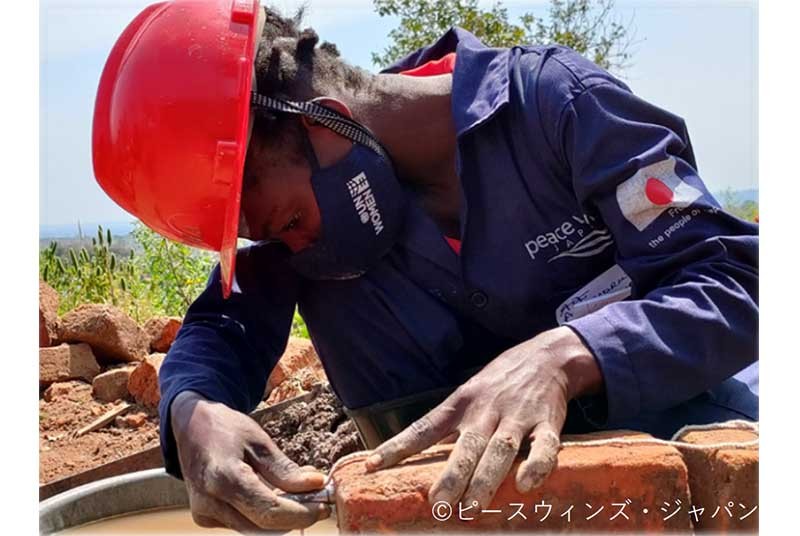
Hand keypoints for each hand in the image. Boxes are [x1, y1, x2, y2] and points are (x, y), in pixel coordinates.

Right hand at [171, 391, 329, 532]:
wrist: (190, 427)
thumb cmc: (225, 428)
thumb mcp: (259, 441)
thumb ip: (285, 469)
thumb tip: (316, 484)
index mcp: (224, 479)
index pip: (270, 513)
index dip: (302, 513)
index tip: (323, 505)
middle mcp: (210, 503)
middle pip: (263, 527)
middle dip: (295, 516)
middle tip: (317, 498)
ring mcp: (205, 514)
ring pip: (254, 530)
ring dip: (281, 517)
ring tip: (299, 494)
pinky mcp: (205, 518)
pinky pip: (243, 524)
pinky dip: (264, 516)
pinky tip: (276, 496)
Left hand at [365, 326, 602, 508]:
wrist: (548, 357)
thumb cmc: (500, 382)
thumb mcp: (469, 394)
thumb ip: (452, 426)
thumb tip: (422, 460)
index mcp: (461, 404)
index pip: (424, 428)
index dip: (397, 447)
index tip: (372, 466)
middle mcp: (486, 411)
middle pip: (466, 446)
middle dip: (452, 476)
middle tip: (439, 504)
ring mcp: (517, 417)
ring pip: (500, 449)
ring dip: (486, 479)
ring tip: (473, 507)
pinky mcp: (548, 423)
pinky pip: (544, 446)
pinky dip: (536, 465)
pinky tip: (525, 484)